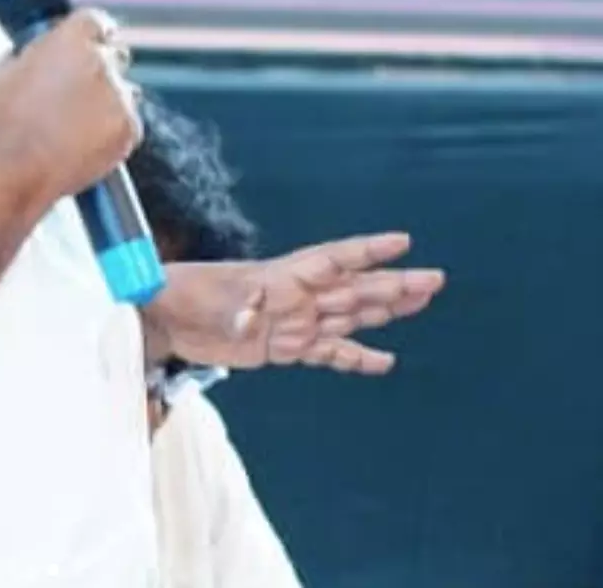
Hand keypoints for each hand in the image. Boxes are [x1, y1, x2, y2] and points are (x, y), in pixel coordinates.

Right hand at [0, 9, 139, 207]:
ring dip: (106, 102)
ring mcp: (118, 96)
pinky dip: (112, 132)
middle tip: (78, 91)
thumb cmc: (5, 125)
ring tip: (74, 126)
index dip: (90, 35)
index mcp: (70, 40)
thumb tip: (40, 54)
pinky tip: (83, 142)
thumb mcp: (5, 71)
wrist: (17, 170)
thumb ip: (33, 54)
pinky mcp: (129, 127)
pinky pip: (128, 123)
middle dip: (100, 68)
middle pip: (114, 54)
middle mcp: (100, 62)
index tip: (88, 44)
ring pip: (123, 92)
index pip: (96, 21)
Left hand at [142, 233, 444, 374]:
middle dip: (394, 284)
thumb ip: (235, 309)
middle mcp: (298, 296)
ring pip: (351, 315)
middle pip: (355, 289)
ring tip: (422, 302)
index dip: (367, 251)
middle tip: (435, 279)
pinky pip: (329, 352)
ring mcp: (295, 322)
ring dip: (386, 311)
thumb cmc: (187, 294)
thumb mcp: (210, 299)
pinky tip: (385, 361)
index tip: (402, 241)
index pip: (333, 258)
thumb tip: (250, 319)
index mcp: (283, 275)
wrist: (167, 316)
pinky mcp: (285, 348)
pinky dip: (357, 357)